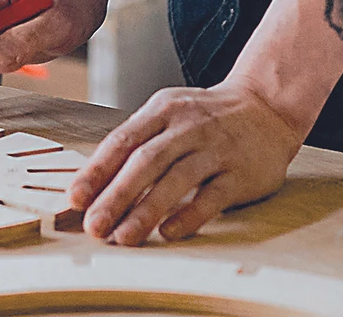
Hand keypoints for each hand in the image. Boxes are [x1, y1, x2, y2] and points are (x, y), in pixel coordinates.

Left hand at [67, 78, 305, 244]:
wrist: (266, 106)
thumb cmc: (206, 117)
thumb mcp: (169, 114)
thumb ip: (137, 142)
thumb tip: (95, 183)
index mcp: (162, 111)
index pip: (122, 141)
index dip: (97, 171)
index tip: (76, 199)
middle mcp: (187, 127)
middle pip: (145, 162)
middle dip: (116, 196)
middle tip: (94, 227)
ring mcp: (216, 148)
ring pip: (176, 180)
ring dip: (147, 211)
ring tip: (124, 237)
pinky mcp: (241, 172)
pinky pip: (212, 196)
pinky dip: (189, 215)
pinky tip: (169, 233)